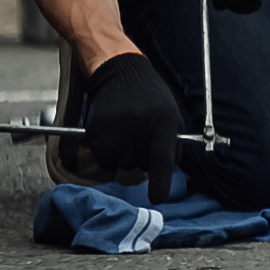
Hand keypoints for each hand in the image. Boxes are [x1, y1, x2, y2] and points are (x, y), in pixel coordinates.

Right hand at [82, 52, 180, 203]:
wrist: (121, 71)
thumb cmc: (151, 98)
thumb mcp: (171, 115)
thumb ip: (173, 145)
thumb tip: (166, 175)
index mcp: (163, 121)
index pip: (161, 158)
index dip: (160, 182)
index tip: (157, 198)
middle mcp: (139, 124)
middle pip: (140, 165)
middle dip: (141, 158)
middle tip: (140, 136)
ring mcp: (116, 127)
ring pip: (121, 165)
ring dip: (124, 157)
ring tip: (125, 133)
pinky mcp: (97, 128)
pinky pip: (103, 160)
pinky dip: (107, 155)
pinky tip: (112, 137)